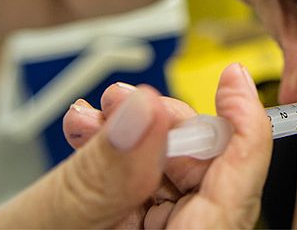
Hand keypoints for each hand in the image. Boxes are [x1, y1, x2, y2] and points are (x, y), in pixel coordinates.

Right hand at [0, 64, 270, 228]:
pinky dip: (117, 154)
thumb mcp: (52, 218)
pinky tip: (87, 133)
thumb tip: (146, 110)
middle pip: (207, 174)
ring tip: (92, 115)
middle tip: (124, 100)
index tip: (233, 80)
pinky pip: (143, 187)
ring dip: (133, 133)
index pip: (238, 190)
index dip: (244, 128)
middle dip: (166, 124)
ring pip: (173, 175)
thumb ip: (106, 167)